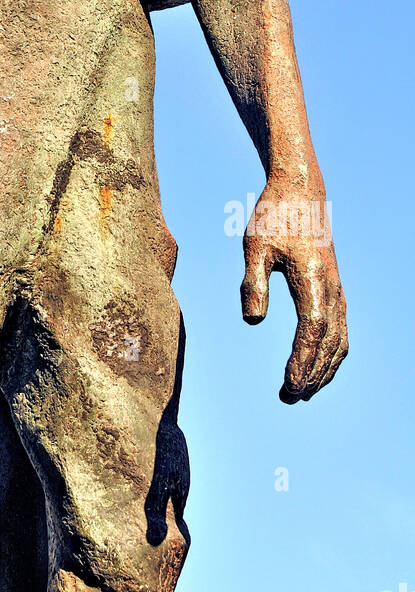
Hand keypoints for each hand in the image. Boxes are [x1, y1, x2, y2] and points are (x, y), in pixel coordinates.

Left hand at [241, 175, 347, 402]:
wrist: (301, 193)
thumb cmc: (272, 217)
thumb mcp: (253, 245)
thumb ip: (253, 282)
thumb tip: (252, 321)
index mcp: (312, 277)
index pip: (312, 330)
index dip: (303, 360)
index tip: (289, 384)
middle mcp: (332, 288)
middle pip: (328, 343)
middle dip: (312, 374)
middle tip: (289, 397)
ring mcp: (337, 290)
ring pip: (339, 340)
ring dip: (323, 369)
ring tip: (300, 391)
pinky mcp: (335, 290)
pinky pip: (340, 330)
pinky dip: (331, 354)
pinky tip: (316, 367)